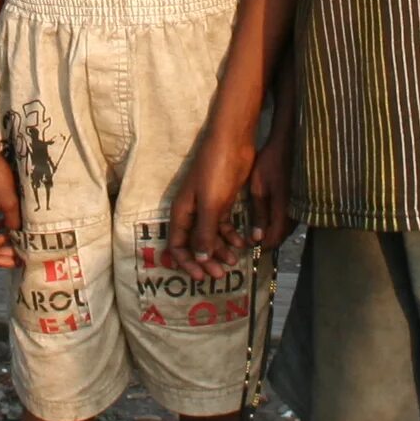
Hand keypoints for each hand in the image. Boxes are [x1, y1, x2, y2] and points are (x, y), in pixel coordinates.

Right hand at [166, 118, 257, 277]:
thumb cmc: (216, 171)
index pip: (177, 245)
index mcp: (182, 212)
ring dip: (221, 250)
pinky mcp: (222, 202)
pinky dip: (230, 236)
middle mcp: (191, 213)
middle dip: (206, 261)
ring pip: (211, 237)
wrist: (233, 143)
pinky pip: (223, 226)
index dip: (187, 263)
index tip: (201, 276)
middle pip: (195, 244)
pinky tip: (242, 243)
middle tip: (221, 274)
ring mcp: (207, 208)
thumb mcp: (210, 205)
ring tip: (235, 260)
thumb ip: (204, 233)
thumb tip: (200, 259)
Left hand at [248, 121, 293, 252]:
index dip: (262, 245)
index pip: (275, 239)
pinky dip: (279, 222)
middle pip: (282, 237)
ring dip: (274, 231)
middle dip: (267, 240)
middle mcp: (297, 214)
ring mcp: (301, 207)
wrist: (289, 144)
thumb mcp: (259, 188)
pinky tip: (269, 217)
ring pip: (287, 229)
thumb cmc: (271, 163)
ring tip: (258, 229)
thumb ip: (259, 213)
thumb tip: (258, 237)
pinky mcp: (302, 201)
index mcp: (284, 211)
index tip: (250, 244)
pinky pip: (291, 219)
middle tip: (252, 238)